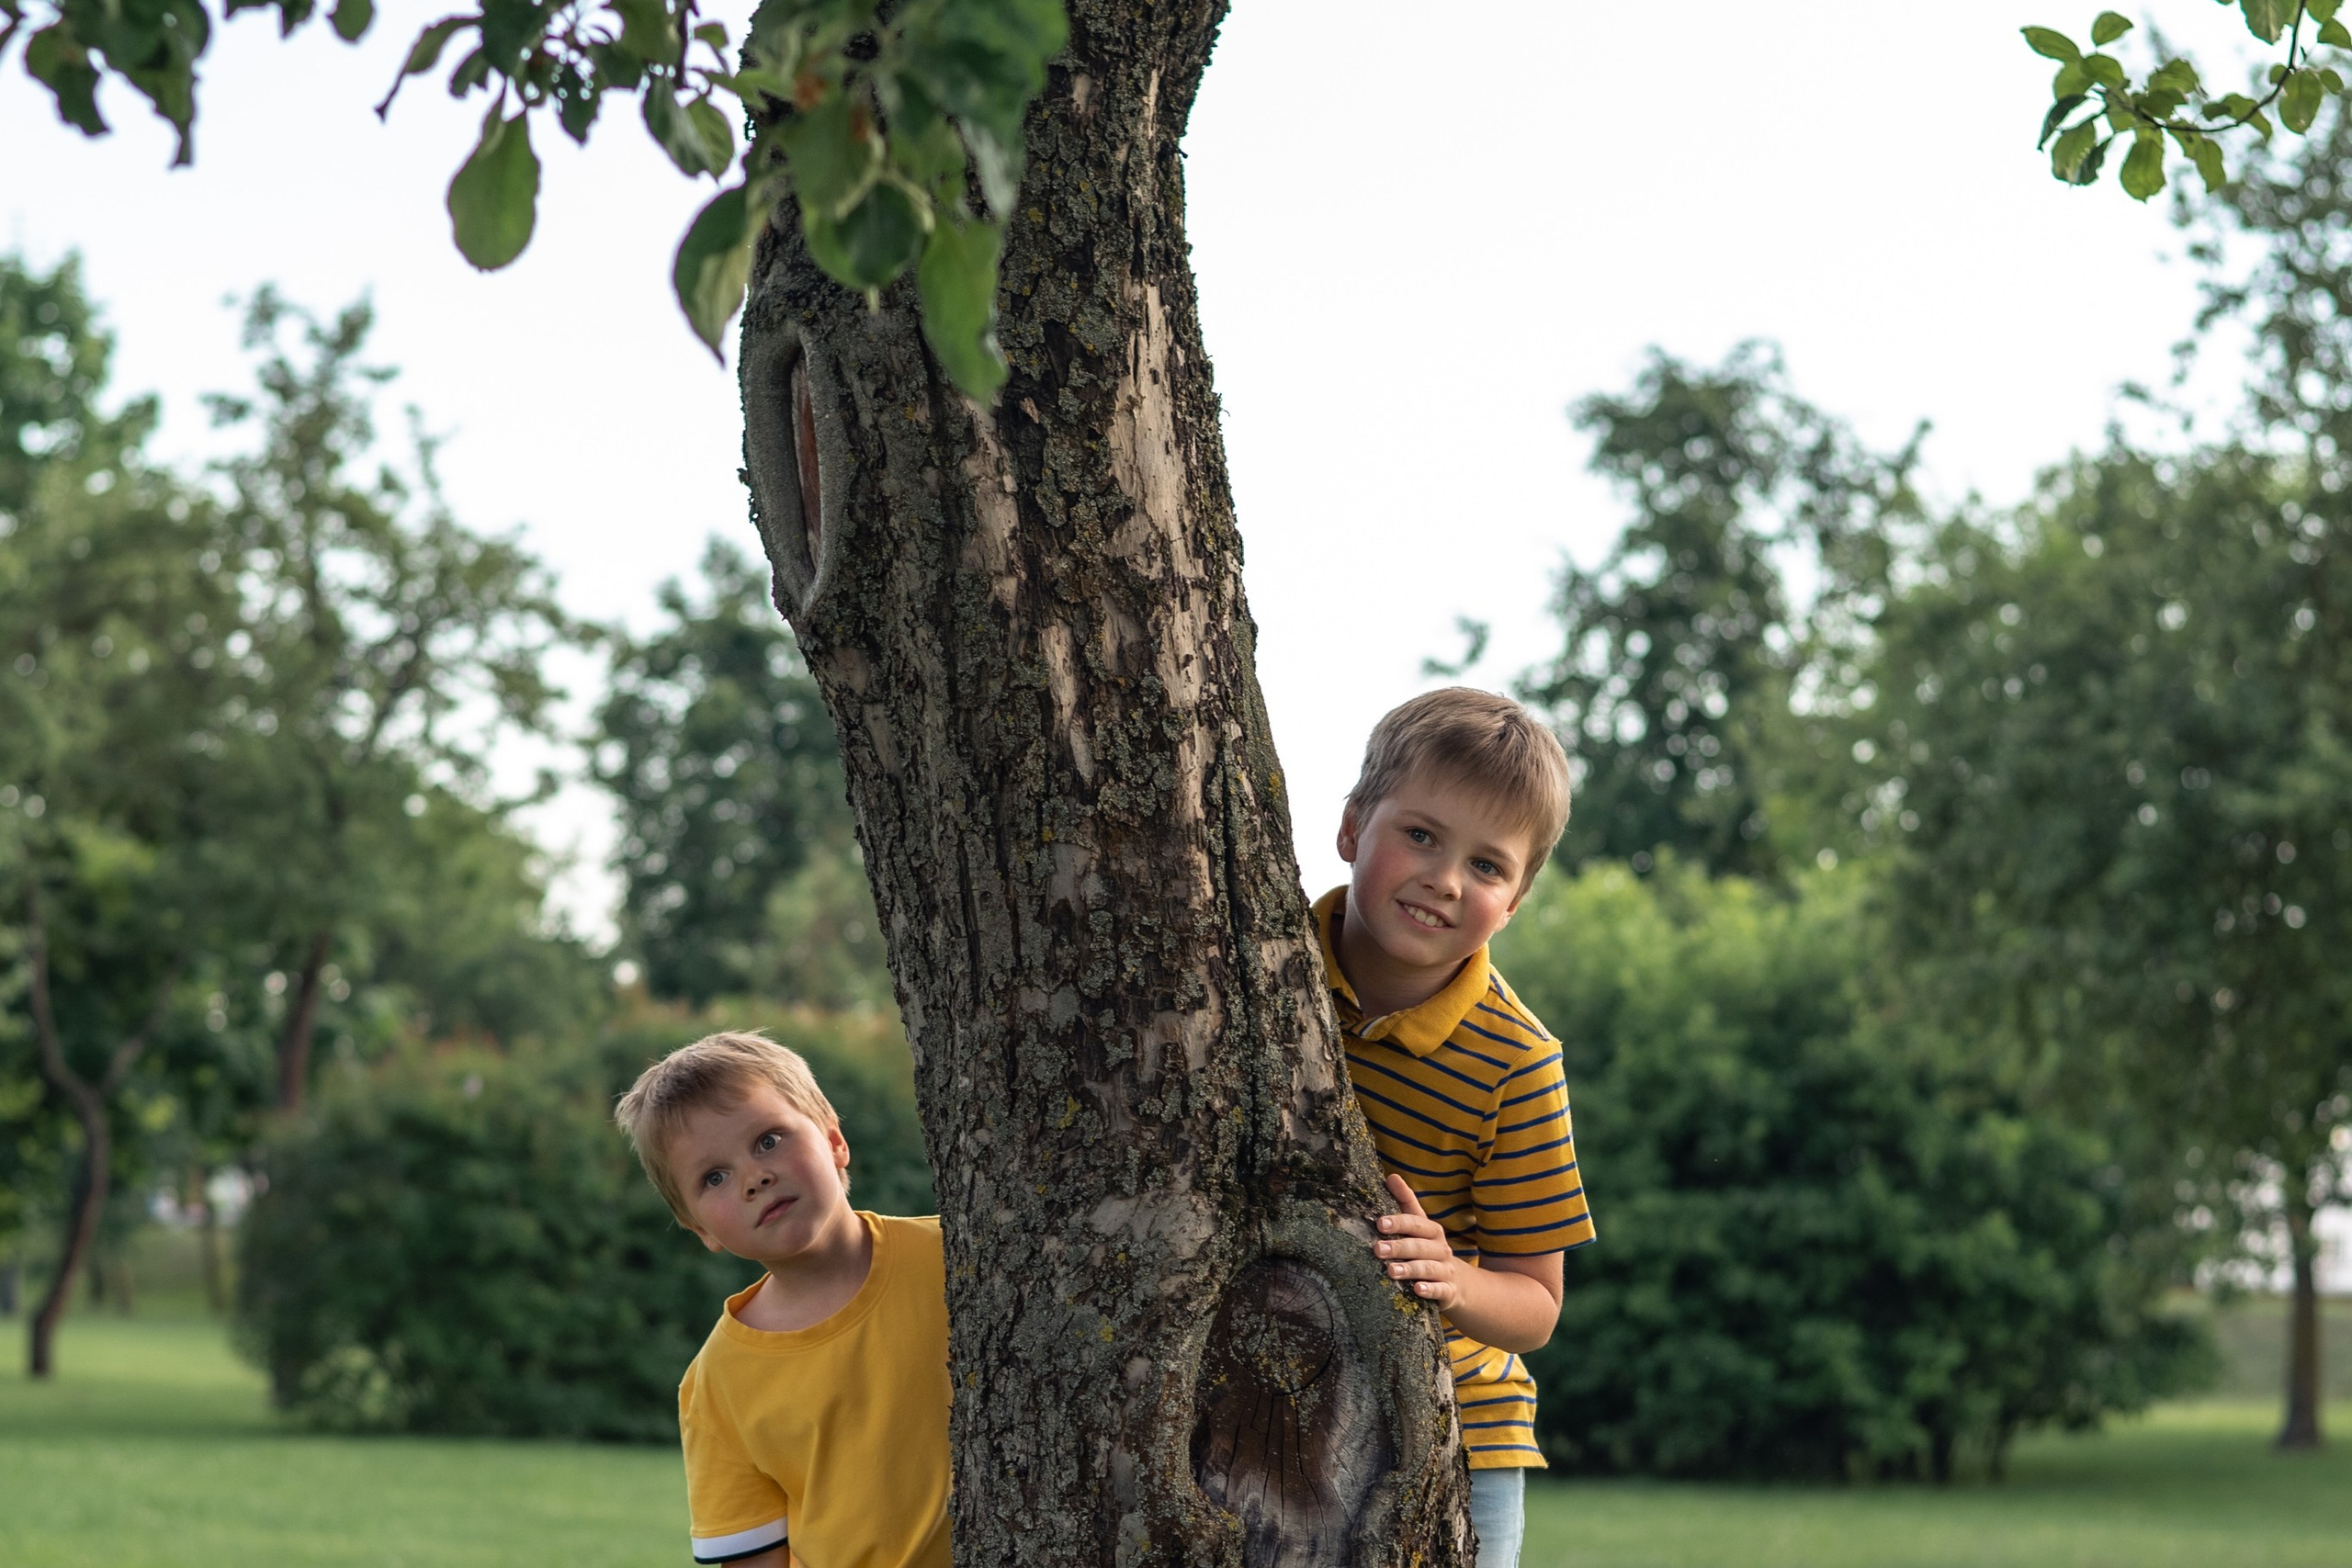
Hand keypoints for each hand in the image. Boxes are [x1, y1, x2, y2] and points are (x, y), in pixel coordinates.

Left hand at [1371, 1172, 1461, 1310]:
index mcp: (1432, 1231)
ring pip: (1428, 1268)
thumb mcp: (1420, 1227)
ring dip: (1410, 1269)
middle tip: (1378, 1249)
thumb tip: (1391, 1176)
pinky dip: (1430, 1289)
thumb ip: (1405, 1202)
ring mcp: (1445, 1271)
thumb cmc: (1429, 1250)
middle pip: (1420, 1246)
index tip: (1379, 1223)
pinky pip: (1441, 1290)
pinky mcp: (1449, 1291)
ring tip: (1391, 1271)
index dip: (1398, 1222)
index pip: (1416, 1223)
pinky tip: (1417, 1289)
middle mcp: (1440, 1249)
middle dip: (1399, 1247)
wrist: (1460, 1283)